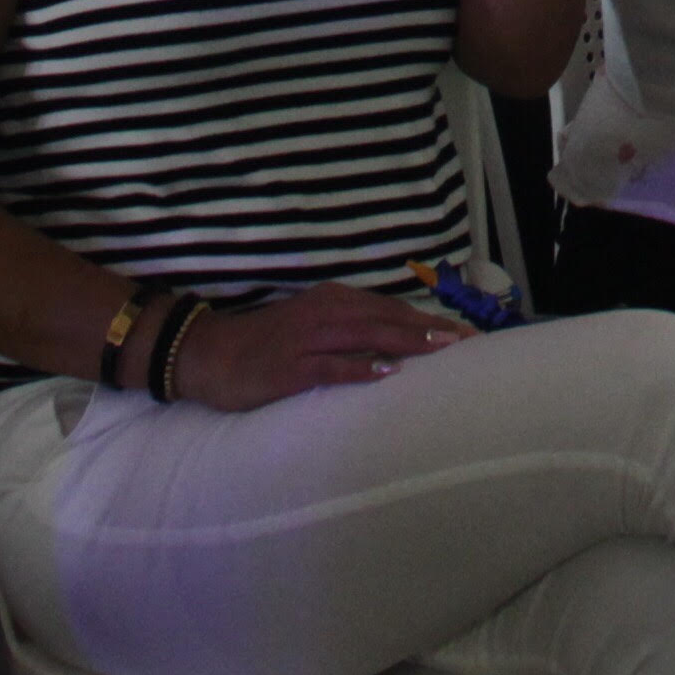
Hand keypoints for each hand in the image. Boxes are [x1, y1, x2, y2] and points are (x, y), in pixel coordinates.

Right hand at [166, 285, 469, 409]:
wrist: (206, 352)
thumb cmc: (262, 343)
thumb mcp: (309, 325)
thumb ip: (346, 330)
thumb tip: (391, 345)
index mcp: (331, 300)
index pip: (389, 308)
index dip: (427, 319)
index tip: (463, 332)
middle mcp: (324, 313)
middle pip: (387, 318)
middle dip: (430, 329)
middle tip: (469, 341)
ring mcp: (307, 339)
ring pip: (367, 336)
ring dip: (406, 342)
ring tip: (442, 349)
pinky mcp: (290, 367)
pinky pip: (331, 366)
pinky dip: (360, 368)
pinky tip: (386, 374)